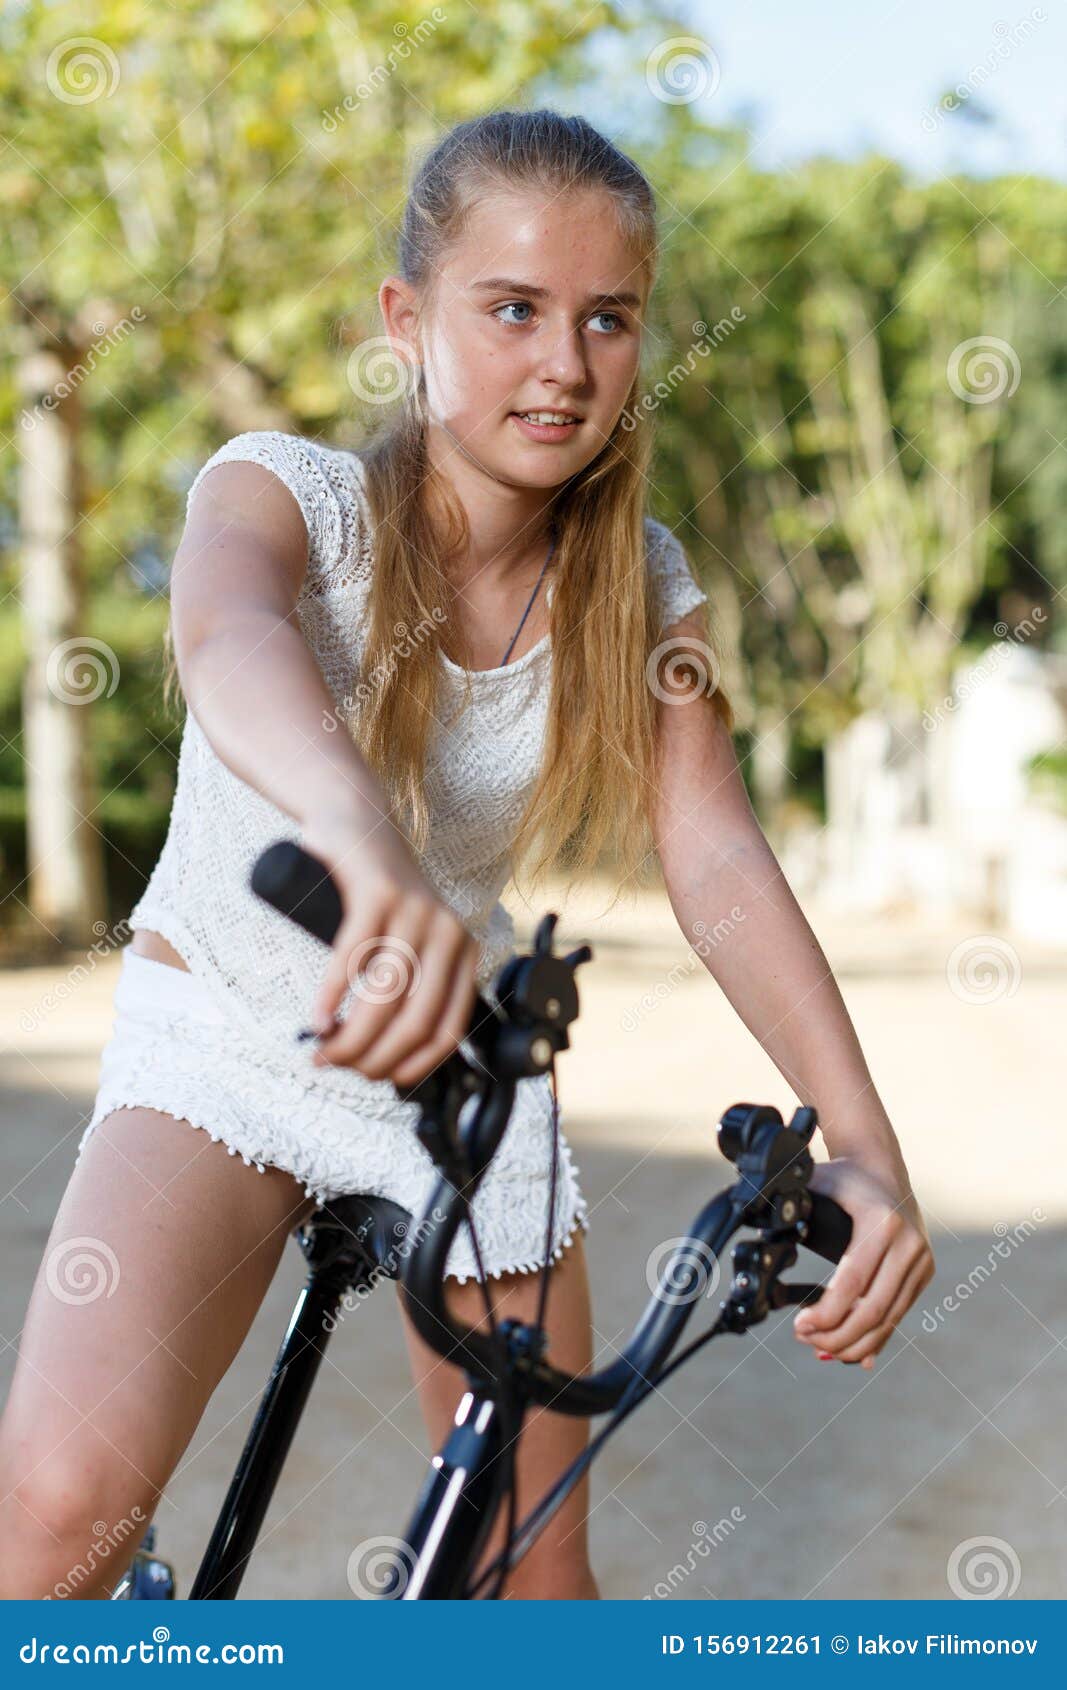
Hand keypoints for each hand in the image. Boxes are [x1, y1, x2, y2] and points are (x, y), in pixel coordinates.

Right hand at [300, 807, 479, 1088]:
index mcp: (463, 951)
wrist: (355, 818)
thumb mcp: (407, 939)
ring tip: (322, 1050)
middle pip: (416, 1019)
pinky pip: (354, 958)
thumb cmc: (375, 892)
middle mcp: (449, 931)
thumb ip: (410, 984)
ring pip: (385, 995)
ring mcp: (416, 910)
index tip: (380, 1080)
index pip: (449, 1028)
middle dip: (374, 1057)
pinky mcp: (379, 892)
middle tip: (337, 1067)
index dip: (414, 1064)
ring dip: (351, 1036)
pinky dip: (333, 997)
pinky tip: (318, 1020)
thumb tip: (386, 1055)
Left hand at [793, 1157, 934, 1369]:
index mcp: (881, 1222)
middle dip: (837, 1335)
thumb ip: (791, 1208)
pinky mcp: (923, 1271)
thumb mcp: (816, 1184)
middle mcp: (908, 1243)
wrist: (882, 1167)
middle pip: (873, 1310)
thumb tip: (758, 1225)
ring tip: (822, 1348)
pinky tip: (851, 1352)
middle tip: (807, 1340)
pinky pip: (898, 1314)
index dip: (826, 1314)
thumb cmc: (843, 1177)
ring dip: (854, 1343)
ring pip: (889, 1319)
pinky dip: (874, 1337)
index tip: (800, 1325)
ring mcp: (920, 1260)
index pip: (853, 1283)